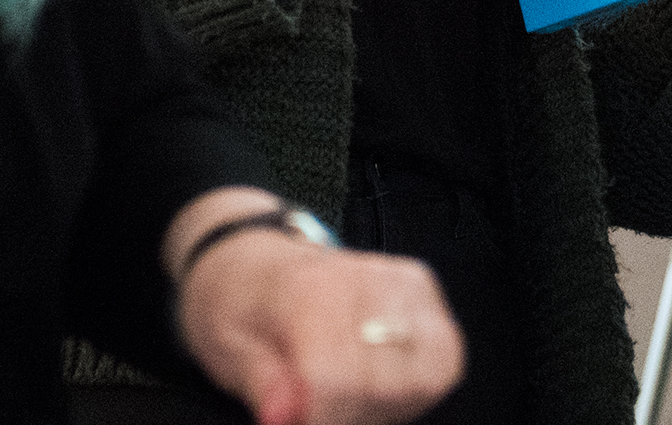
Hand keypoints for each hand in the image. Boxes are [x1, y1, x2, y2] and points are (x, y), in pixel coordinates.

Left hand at [174, 200, 462, 424]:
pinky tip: (372, 381)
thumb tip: (285, 416)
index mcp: (310, 291)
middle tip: (317, 409)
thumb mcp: (227, 349)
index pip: (336, 379)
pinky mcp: (423, 292)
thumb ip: (262, 384)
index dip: (318, 418)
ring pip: (431, 371)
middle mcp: (368, 279)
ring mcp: (404, 283)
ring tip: (344, 396)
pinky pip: (444, 356)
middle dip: (351, 414)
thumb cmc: (239, 303)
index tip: (295, 418)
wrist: (252, 261)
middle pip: (387, 383)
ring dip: (387, 403)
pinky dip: (411, 382)